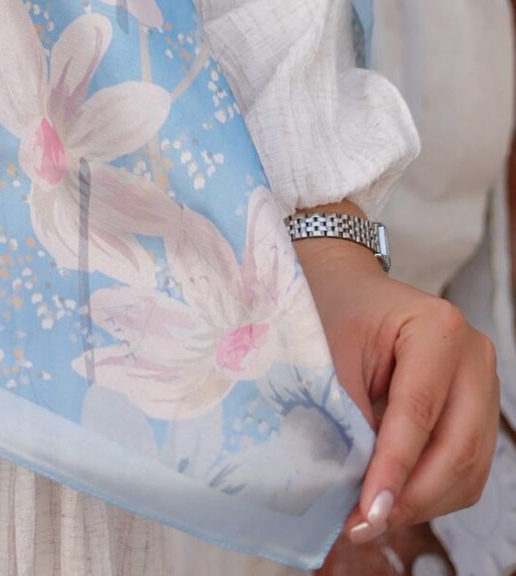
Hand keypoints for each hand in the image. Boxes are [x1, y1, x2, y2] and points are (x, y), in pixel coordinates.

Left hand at [293, 216, 499, 543]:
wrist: (349, 287)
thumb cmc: (334, 309)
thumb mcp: (328, 350)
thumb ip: (343, 413)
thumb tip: (349, 486)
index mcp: (438, 327)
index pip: (418, 411)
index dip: (393, 468)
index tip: (368, 510)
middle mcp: (474, 357)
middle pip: (457, 448)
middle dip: (410, 498)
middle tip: (364, 524)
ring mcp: (483, 386)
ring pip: (467, 470)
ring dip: (421, 504)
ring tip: (371, 518)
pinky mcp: (478, 413)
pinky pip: (465, 471)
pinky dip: (430, 495)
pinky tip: (392, 500)